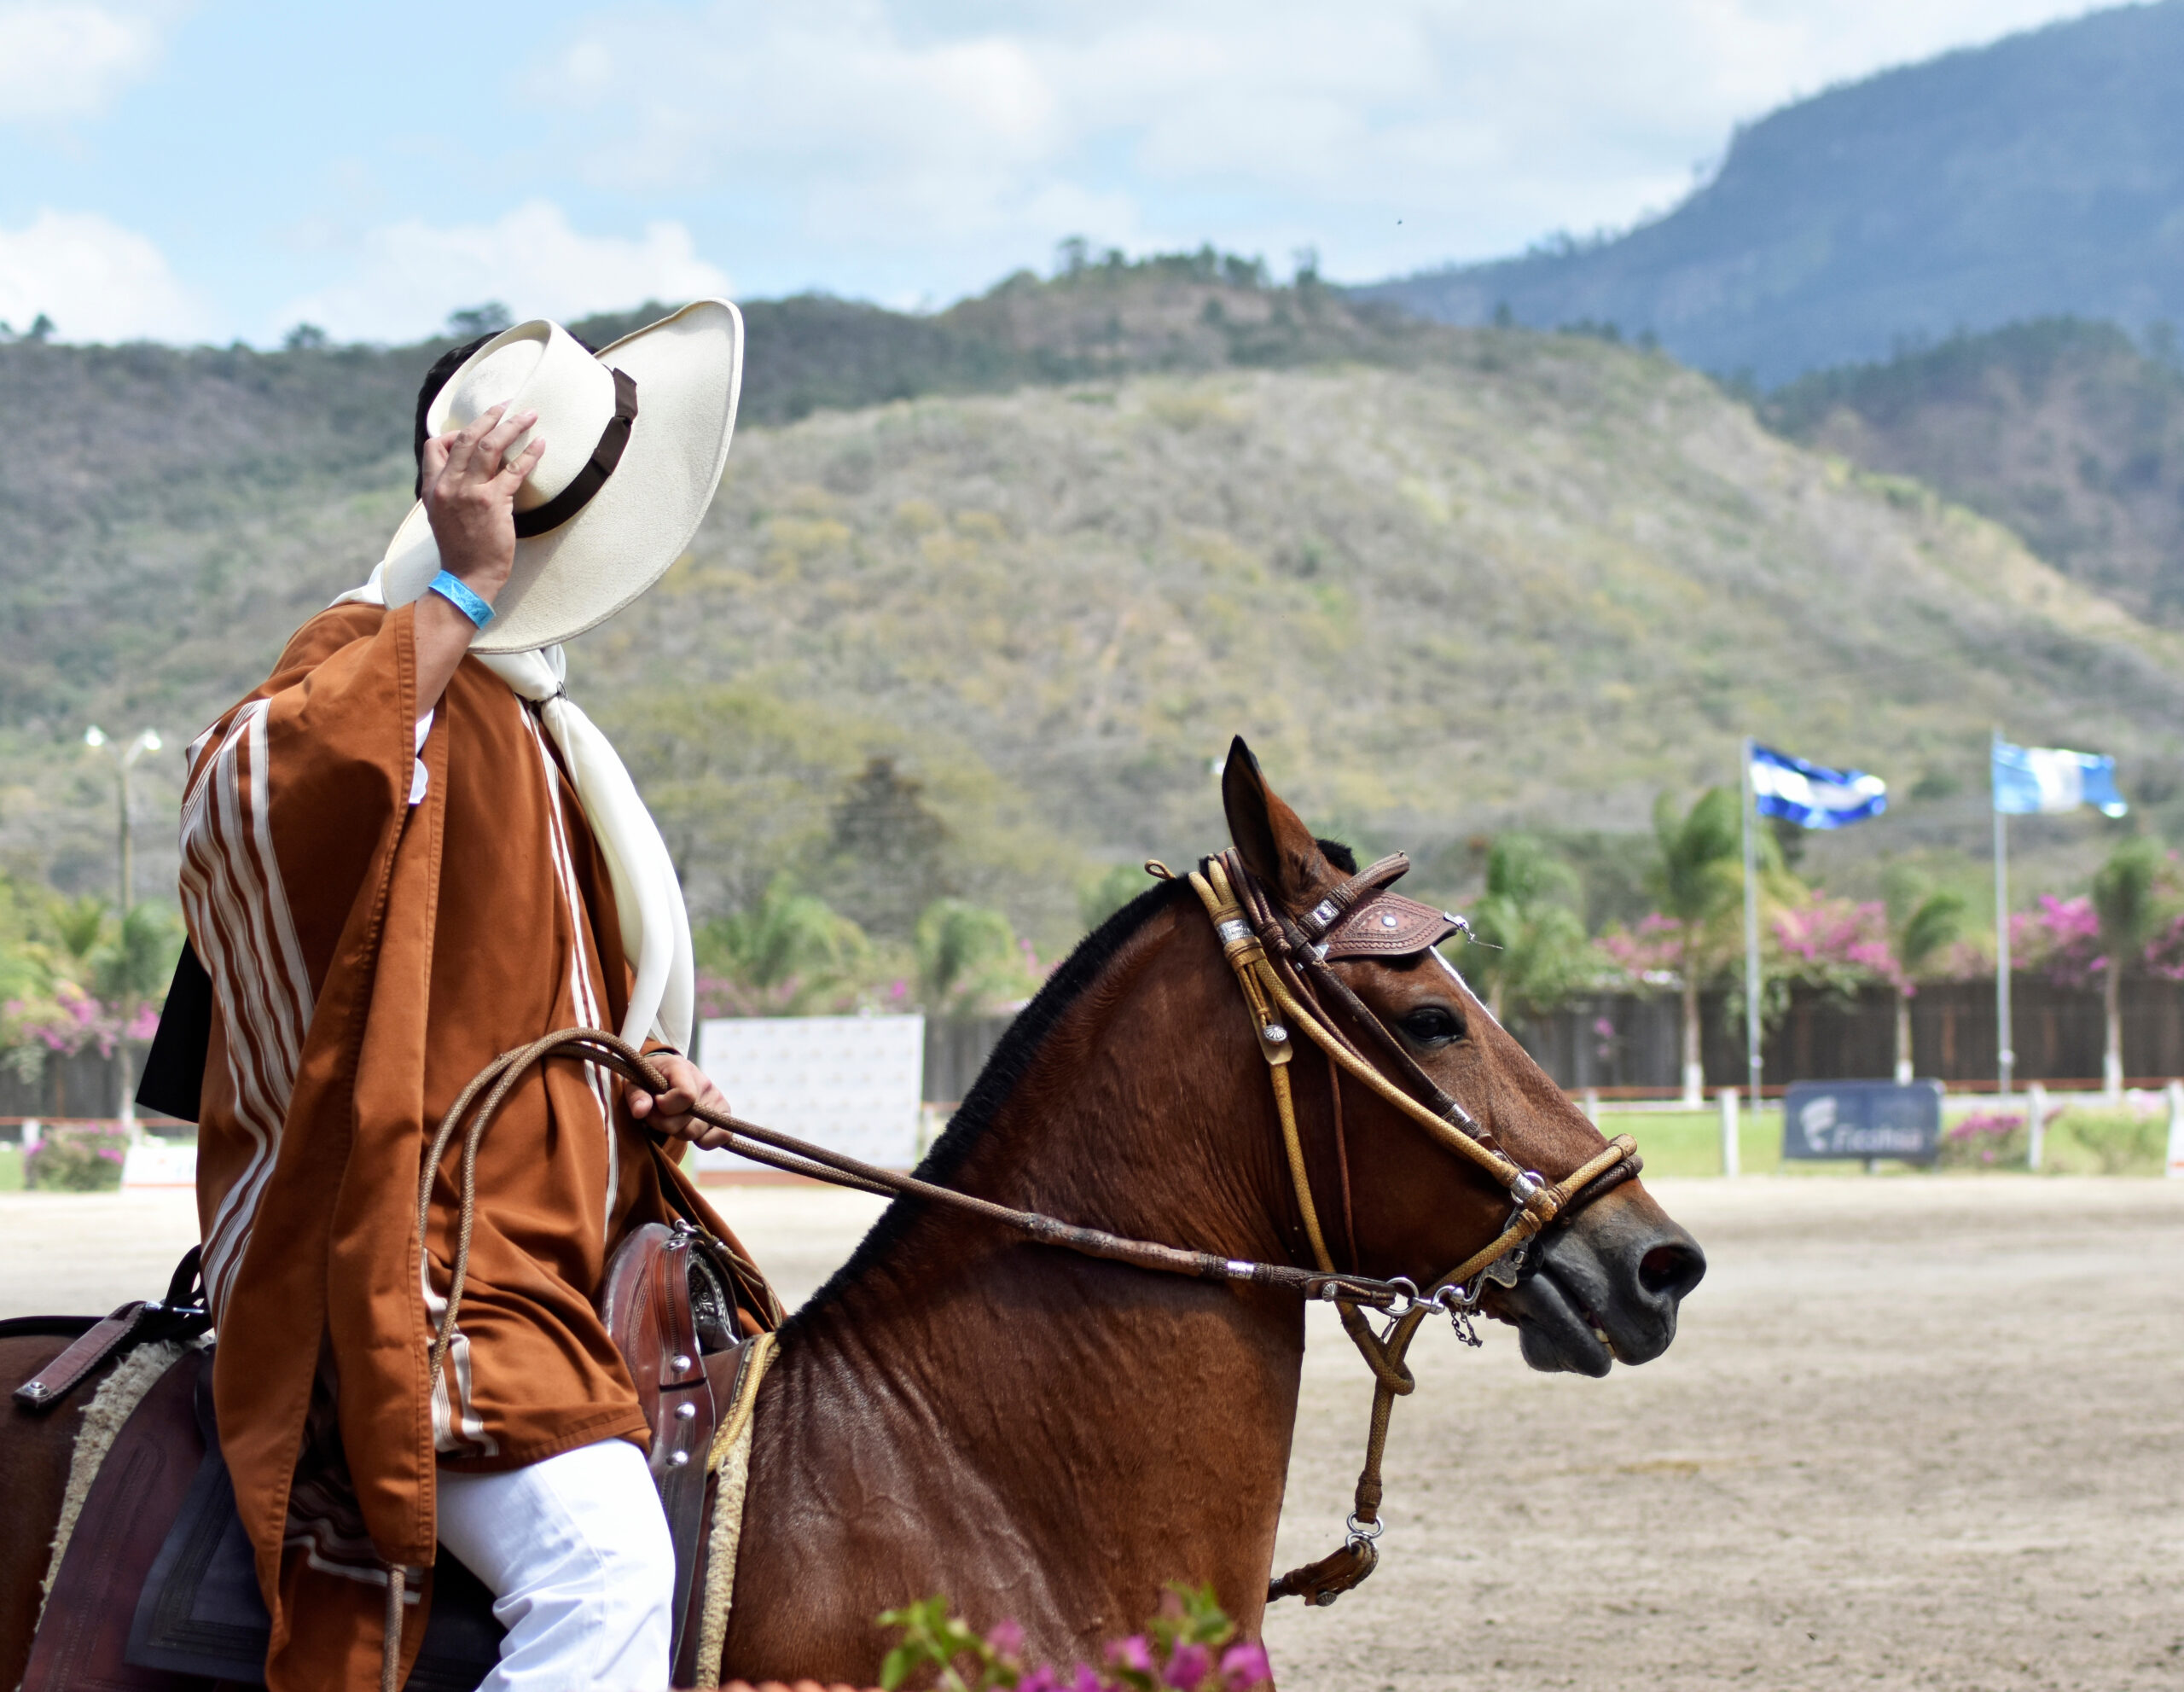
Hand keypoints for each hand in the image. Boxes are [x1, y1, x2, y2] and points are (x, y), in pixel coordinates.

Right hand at [420, 402, 544, 600]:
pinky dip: (530, 454)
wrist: (466, 578)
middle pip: (465, 437)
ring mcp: (469, 492)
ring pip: (489, 446)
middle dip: (488, 417)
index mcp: (432, 488)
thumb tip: (467, 472)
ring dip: (511, 426)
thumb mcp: (442, 516)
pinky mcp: (493, 502)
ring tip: (528, 415)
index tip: (474, 429)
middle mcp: (447, 485)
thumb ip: (449, 491)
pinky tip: (542, 444)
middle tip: (506, 404)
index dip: (454, 432)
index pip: (435, 446)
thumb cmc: (461, 550)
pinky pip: (514, 470)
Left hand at [627, 1052, 733, 1147]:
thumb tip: (640, 1112)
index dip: (665, 1106)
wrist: (665, 1074)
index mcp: (682, 1069)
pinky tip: (689, 1134)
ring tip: (670, 1120)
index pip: (685, 1095)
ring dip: (678, 1132)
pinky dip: (706, 1141)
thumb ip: (636, 1096)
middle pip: (687, 1120)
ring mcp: (716, 1098)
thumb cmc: (648, 1079)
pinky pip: (723, 1135)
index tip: (655, 1103)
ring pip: (697, 1131)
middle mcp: (704, 1083)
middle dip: (665, 1124)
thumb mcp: (634, 1082)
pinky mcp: (723, 1113)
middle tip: (655, 1116)